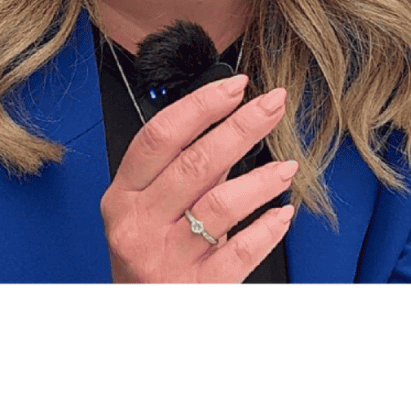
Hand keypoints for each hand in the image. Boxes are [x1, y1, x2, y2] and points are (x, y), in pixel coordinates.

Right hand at [100, 74, 297, 282]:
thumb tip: (229, 129)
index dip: (199, 106)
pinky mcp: (195, 289)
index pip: (158, 137)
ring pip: (219, 206)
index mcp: (123, 198)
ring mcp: (164, 258)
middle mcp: (138, 225)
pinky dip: (265, 229)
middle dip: (241, 127)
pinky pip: (239, 252)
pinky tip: (283, 214)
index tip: (234, 86)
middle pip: (194, 164)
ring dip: (261, 180)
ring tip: (287, 167)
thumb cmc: (148, 263)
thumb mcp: (151, 214)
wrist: (141, 324)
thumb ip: (186, 175)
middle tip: (273, 105)